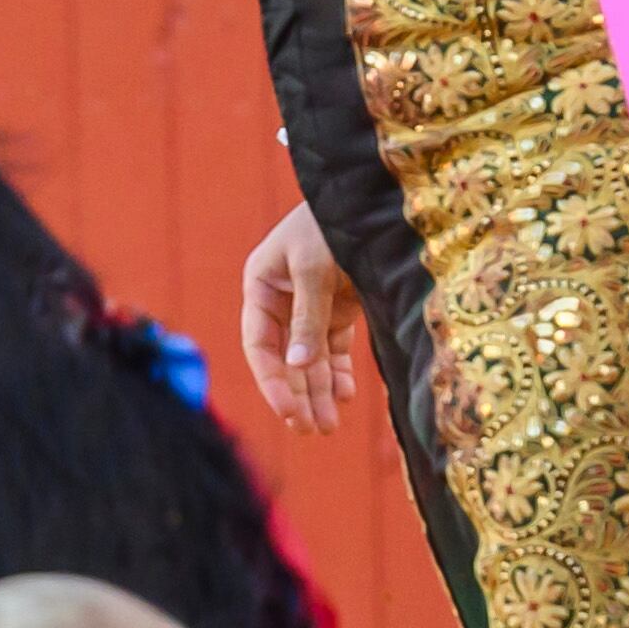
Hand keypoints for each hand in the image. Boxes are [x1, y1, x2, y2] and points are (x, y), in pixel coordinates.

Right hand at [240, 199, 359, 433]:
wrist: (368, 196)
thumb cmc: (331, 223)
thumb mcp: (315, 268)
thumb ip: (308, 318)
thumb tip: (298, 368)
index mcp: (261, 286)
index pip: (260, 345)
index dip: (272, 381)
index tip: (289, 411)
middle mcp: (281, 300)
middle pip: (286, 360)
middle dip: (299, 396)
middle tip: (312, 430)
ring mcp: (310, 306)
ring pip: (310, 360)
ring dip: (318, 393)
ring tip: (328, 427)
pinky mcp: (338, 309)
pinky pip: (333, 349)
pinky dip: (338, 373)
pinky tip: (343, 396)